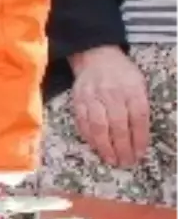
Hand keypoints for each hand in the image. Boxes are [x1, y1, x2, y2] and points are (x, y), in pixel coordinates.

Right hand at [70, 45, 149, 167]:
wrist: (95, 56)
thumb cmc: (121, 74)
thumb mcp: (138, 84)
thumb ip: (139, 107)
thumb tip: (140, 138)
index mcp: (132, 87)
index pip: (138, 117)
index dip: (139, 138)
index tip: (140, 153)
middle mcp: (112, 92)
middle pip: (119, 125)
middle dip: (123, 147)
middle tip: (126, 162)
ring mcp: (93, 96)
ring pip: (99, 126)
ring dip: (105, 147)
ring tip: (112, 160)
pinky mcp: (78, 100)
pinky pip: (83, 123)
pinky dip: (90, 138)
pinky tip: (96, 148)